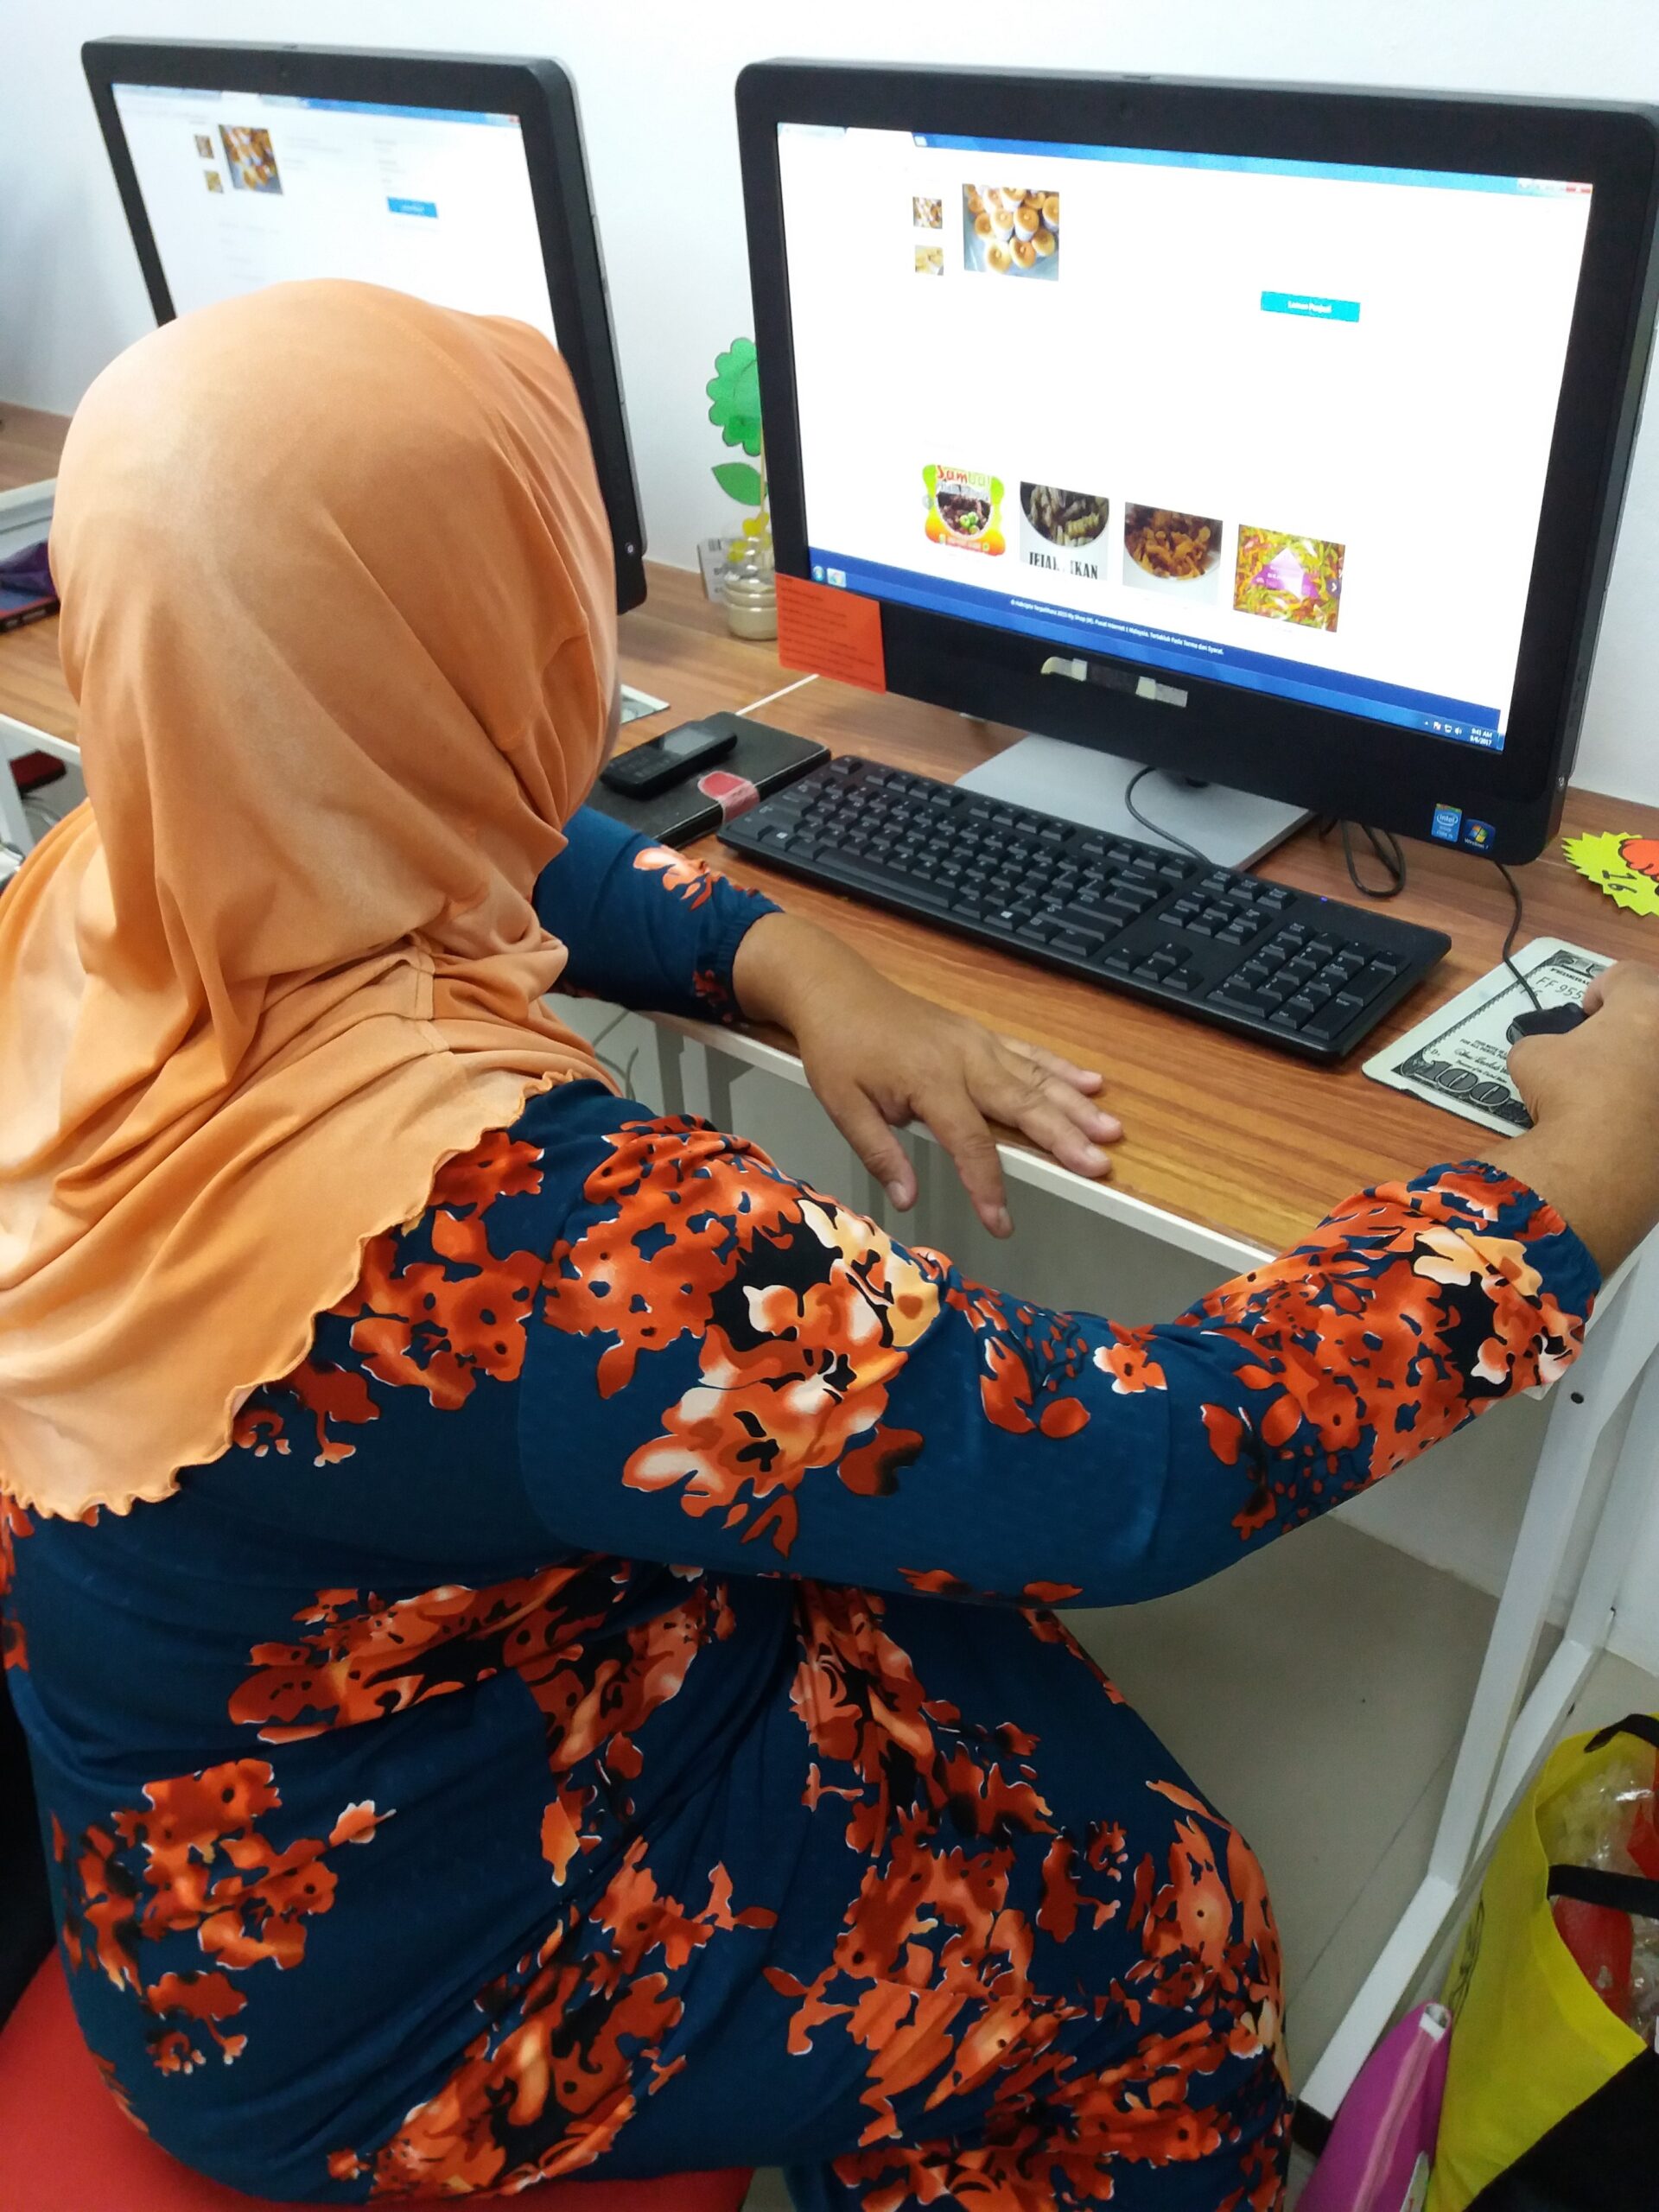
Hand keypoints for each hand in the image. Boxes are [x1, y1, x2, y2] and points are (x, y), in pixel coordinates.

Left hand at [732, 912, 1120, 1235]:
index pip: (969, 1142)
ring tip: (1112, 1130)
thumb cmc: (837, 1048)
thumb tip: (906, 1200)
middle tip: (1099, 1166)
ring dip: (1076, 1105)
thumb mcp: (842, 1105)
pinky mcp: (980, 1034)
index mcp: (930, 1081)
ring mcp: (978, 1043)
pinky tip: (1093, 1083)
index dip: (988, 1185)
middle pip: (1022, 1105)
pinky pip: (1029, 1053)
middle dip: (1063, 1138)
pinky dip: (1063, 1068)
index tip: (1002, 1224)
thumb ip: (879, 1153)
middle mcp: (965, 1060)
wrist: (836, 988)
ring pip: (1037, 1077)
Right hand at [1501, 961, 1658, 1273]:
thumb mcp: (1530, 1059)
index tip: (1587, 1012)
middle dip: (1634, 1027)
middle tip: (1606, 1050)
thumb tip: (1542, 1056)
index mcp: (1645, 1006)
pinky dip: (1651, 1110)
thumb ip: (1540, 1044)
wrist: (1602, 1168)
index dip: (1601, 988)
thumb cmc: (1567, 1096)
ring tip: (1618, 1094)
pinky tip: (1632, 1128)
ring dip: (1646, 1068)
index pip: (1626, 975)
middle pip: (1658, 1016)